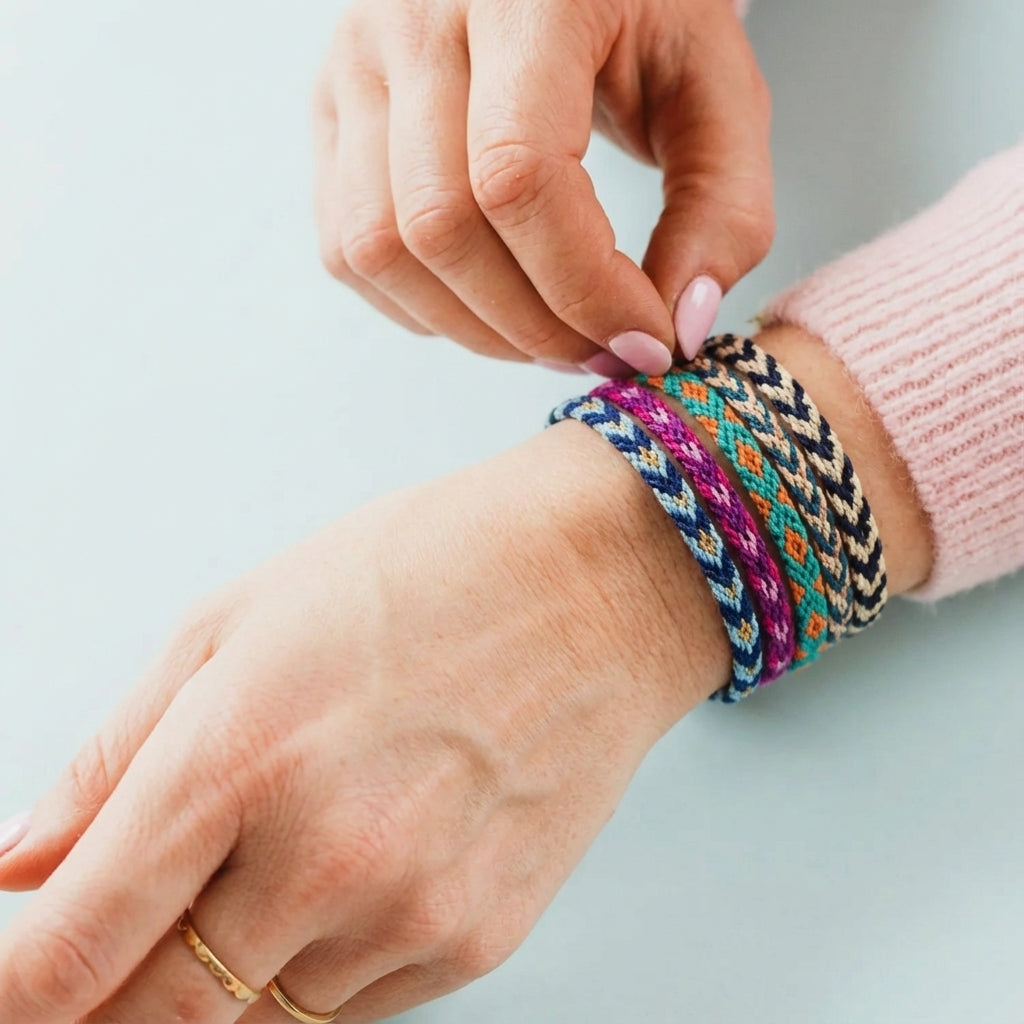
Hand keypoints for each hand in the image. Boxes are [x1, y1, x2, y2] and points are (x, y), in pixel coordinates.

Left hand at [0, 425, 713, 1022]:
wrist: (593, 583)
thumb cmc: (421, 571)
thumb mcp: (241, 619)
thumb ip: (115, 753)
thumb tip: (27, 861)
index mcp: (239, 757)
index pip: (69, 954)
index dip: (10, 995)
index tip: (6, 991)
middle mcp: (324, 857)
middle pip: (151, 1019)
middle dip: (101, 1005)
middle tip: (109, 951)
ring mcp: (409, 913)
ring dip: (214, 983)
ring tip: (252, 874)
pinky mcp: (478, 940)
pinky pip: (351, 1008)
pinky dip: (310, 969)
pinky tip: (334, 882)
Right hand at [314, 0, 772, 372]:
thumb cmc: (642, 15)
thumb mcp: (719, 93)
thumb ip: (724, 211)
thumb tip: (677, 332)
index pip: (518, 177)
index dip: (583, 288)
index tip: (645, 340)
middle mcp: (413, 17)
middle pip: (440, 226)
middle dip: (532, 325)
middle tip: (602, 352)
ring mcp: (354, 65)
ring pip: (380, 249)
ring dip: (475, 328)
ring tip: (551, 336)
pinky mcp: (330, 112)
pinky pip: (349, 250)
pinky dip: (423, 306)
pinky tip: (489, 304)